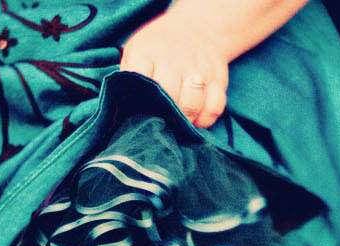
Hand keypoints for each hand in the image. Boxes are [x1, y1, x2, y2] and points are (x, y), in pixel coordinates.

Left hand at [121, 11, 229, 128]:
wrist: (197, 28)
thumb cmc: (160, 46)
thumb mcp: (137, 49)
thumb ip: (128, 75)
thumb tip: (121, 105)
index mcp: (147, 52)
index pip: (141, 84)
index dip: (140, 103)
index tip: (141, 112)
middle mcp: (174, 59)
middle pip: (169, 98)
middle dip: (165, 116)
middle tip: (162, 123)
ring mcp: (198, 69)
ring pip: (193, 104)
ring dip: (185, 120)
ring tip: (180, 122)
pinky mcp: (218, 78)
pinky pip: (215, 107)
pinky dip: (206, 119)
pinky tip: (197, 119)